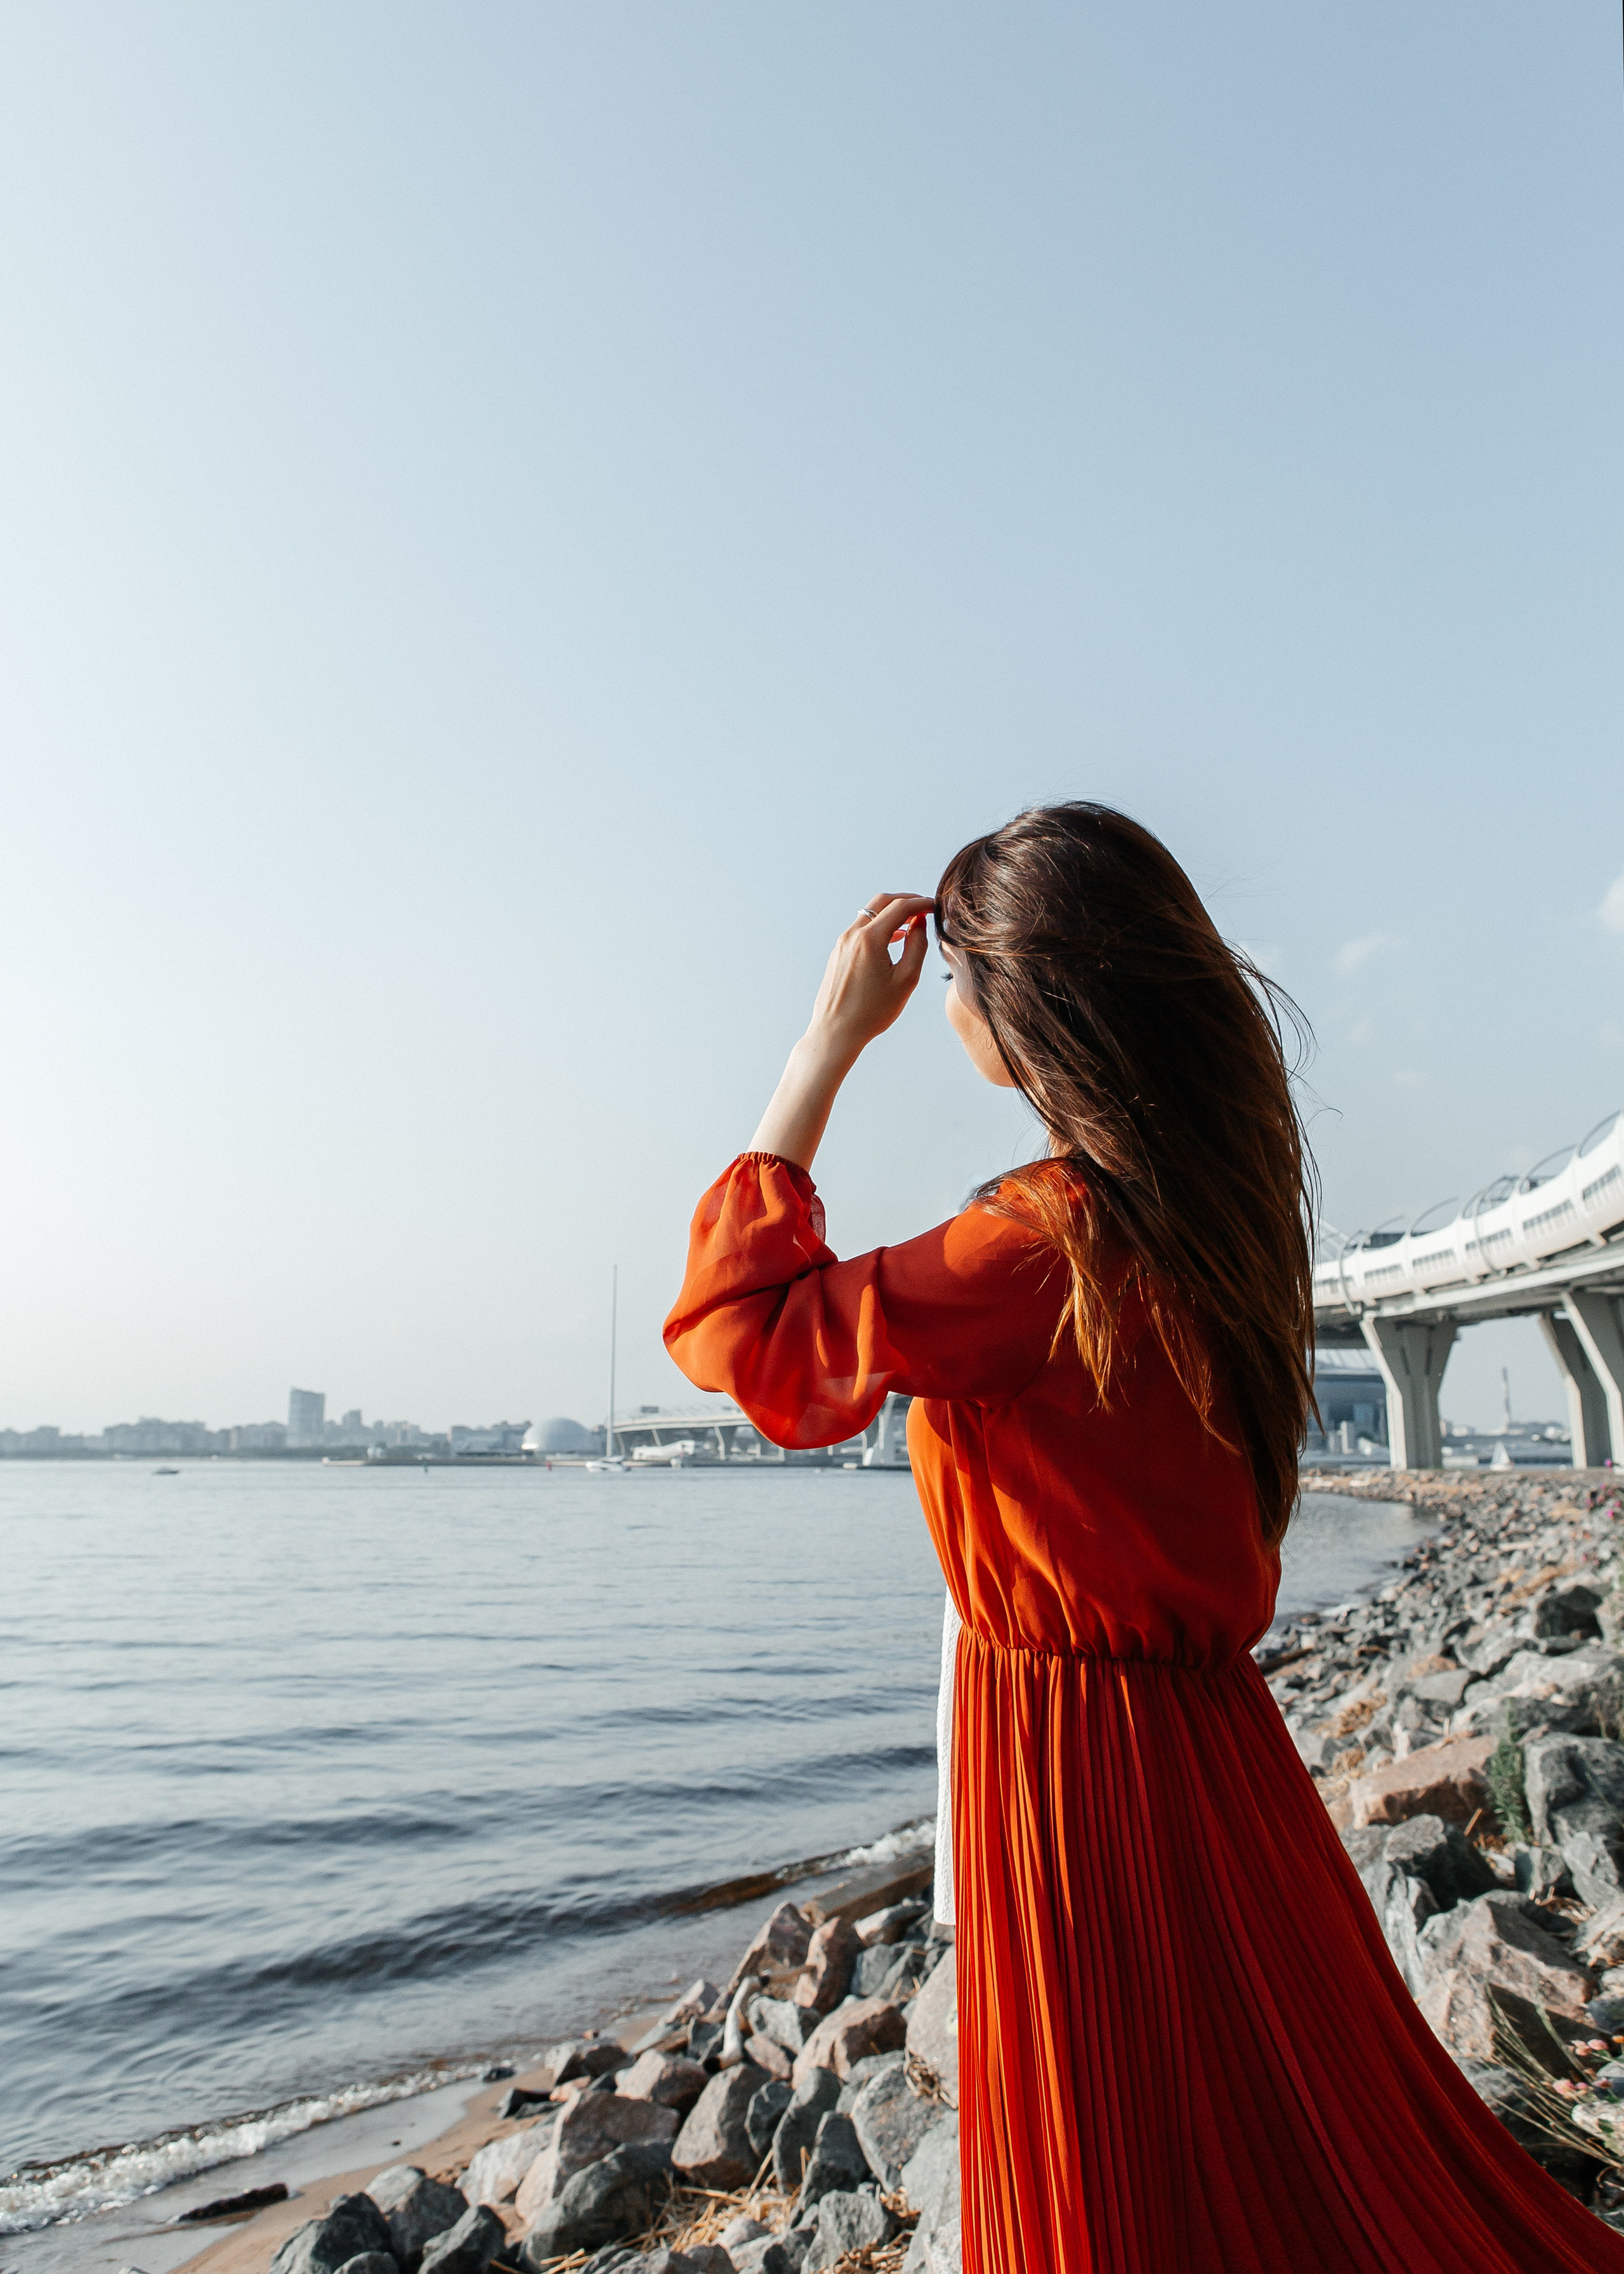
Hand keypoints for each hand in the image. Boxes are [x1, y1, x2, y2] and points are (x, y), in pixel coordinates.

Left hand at [804, 894, 933, 1062]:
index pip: (900, 907)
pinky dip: (878, 926)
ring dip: (891, 914)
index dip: (921, 903)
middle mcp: (852, 935)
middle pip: (881, 901)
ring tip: (911, 925)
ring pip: (869, 914)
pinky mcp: (837, 953)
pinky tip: (892, 940)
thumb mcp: (906, 980)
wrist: (836, 1031)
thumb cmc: (872, 1012)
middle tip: (924, 908)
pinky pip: (860, 929)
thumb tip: (920, 923)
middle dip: (905, 900)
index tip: (935, 905)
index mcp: (870, 939)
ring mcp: (842, 943)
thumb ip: (917, 946)